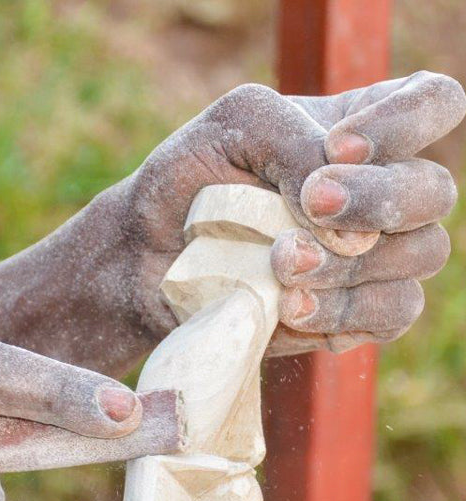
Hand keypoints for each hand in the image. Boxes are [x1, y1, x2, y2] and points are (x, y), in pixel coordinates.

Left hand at [119, 71, 465, 354]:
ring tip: (283, 267)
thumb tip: (347, 222)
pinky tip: (290, 309)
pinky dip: (343, 312)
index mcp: (360, 133)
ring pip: (420, 255)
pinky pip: (392, 313)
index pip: (432, 104)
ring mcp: (374, 257)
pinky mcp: (355, 314)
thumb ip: (294, 141)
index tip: (337, 149)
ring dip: (351, 264)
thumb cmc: (189, 182)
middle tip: (310, 207)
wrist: (147, 258)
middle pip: (434, 190)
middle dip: (377, 200)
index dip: (404, 124)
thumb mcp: (233, 128)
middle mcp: (378, 193)